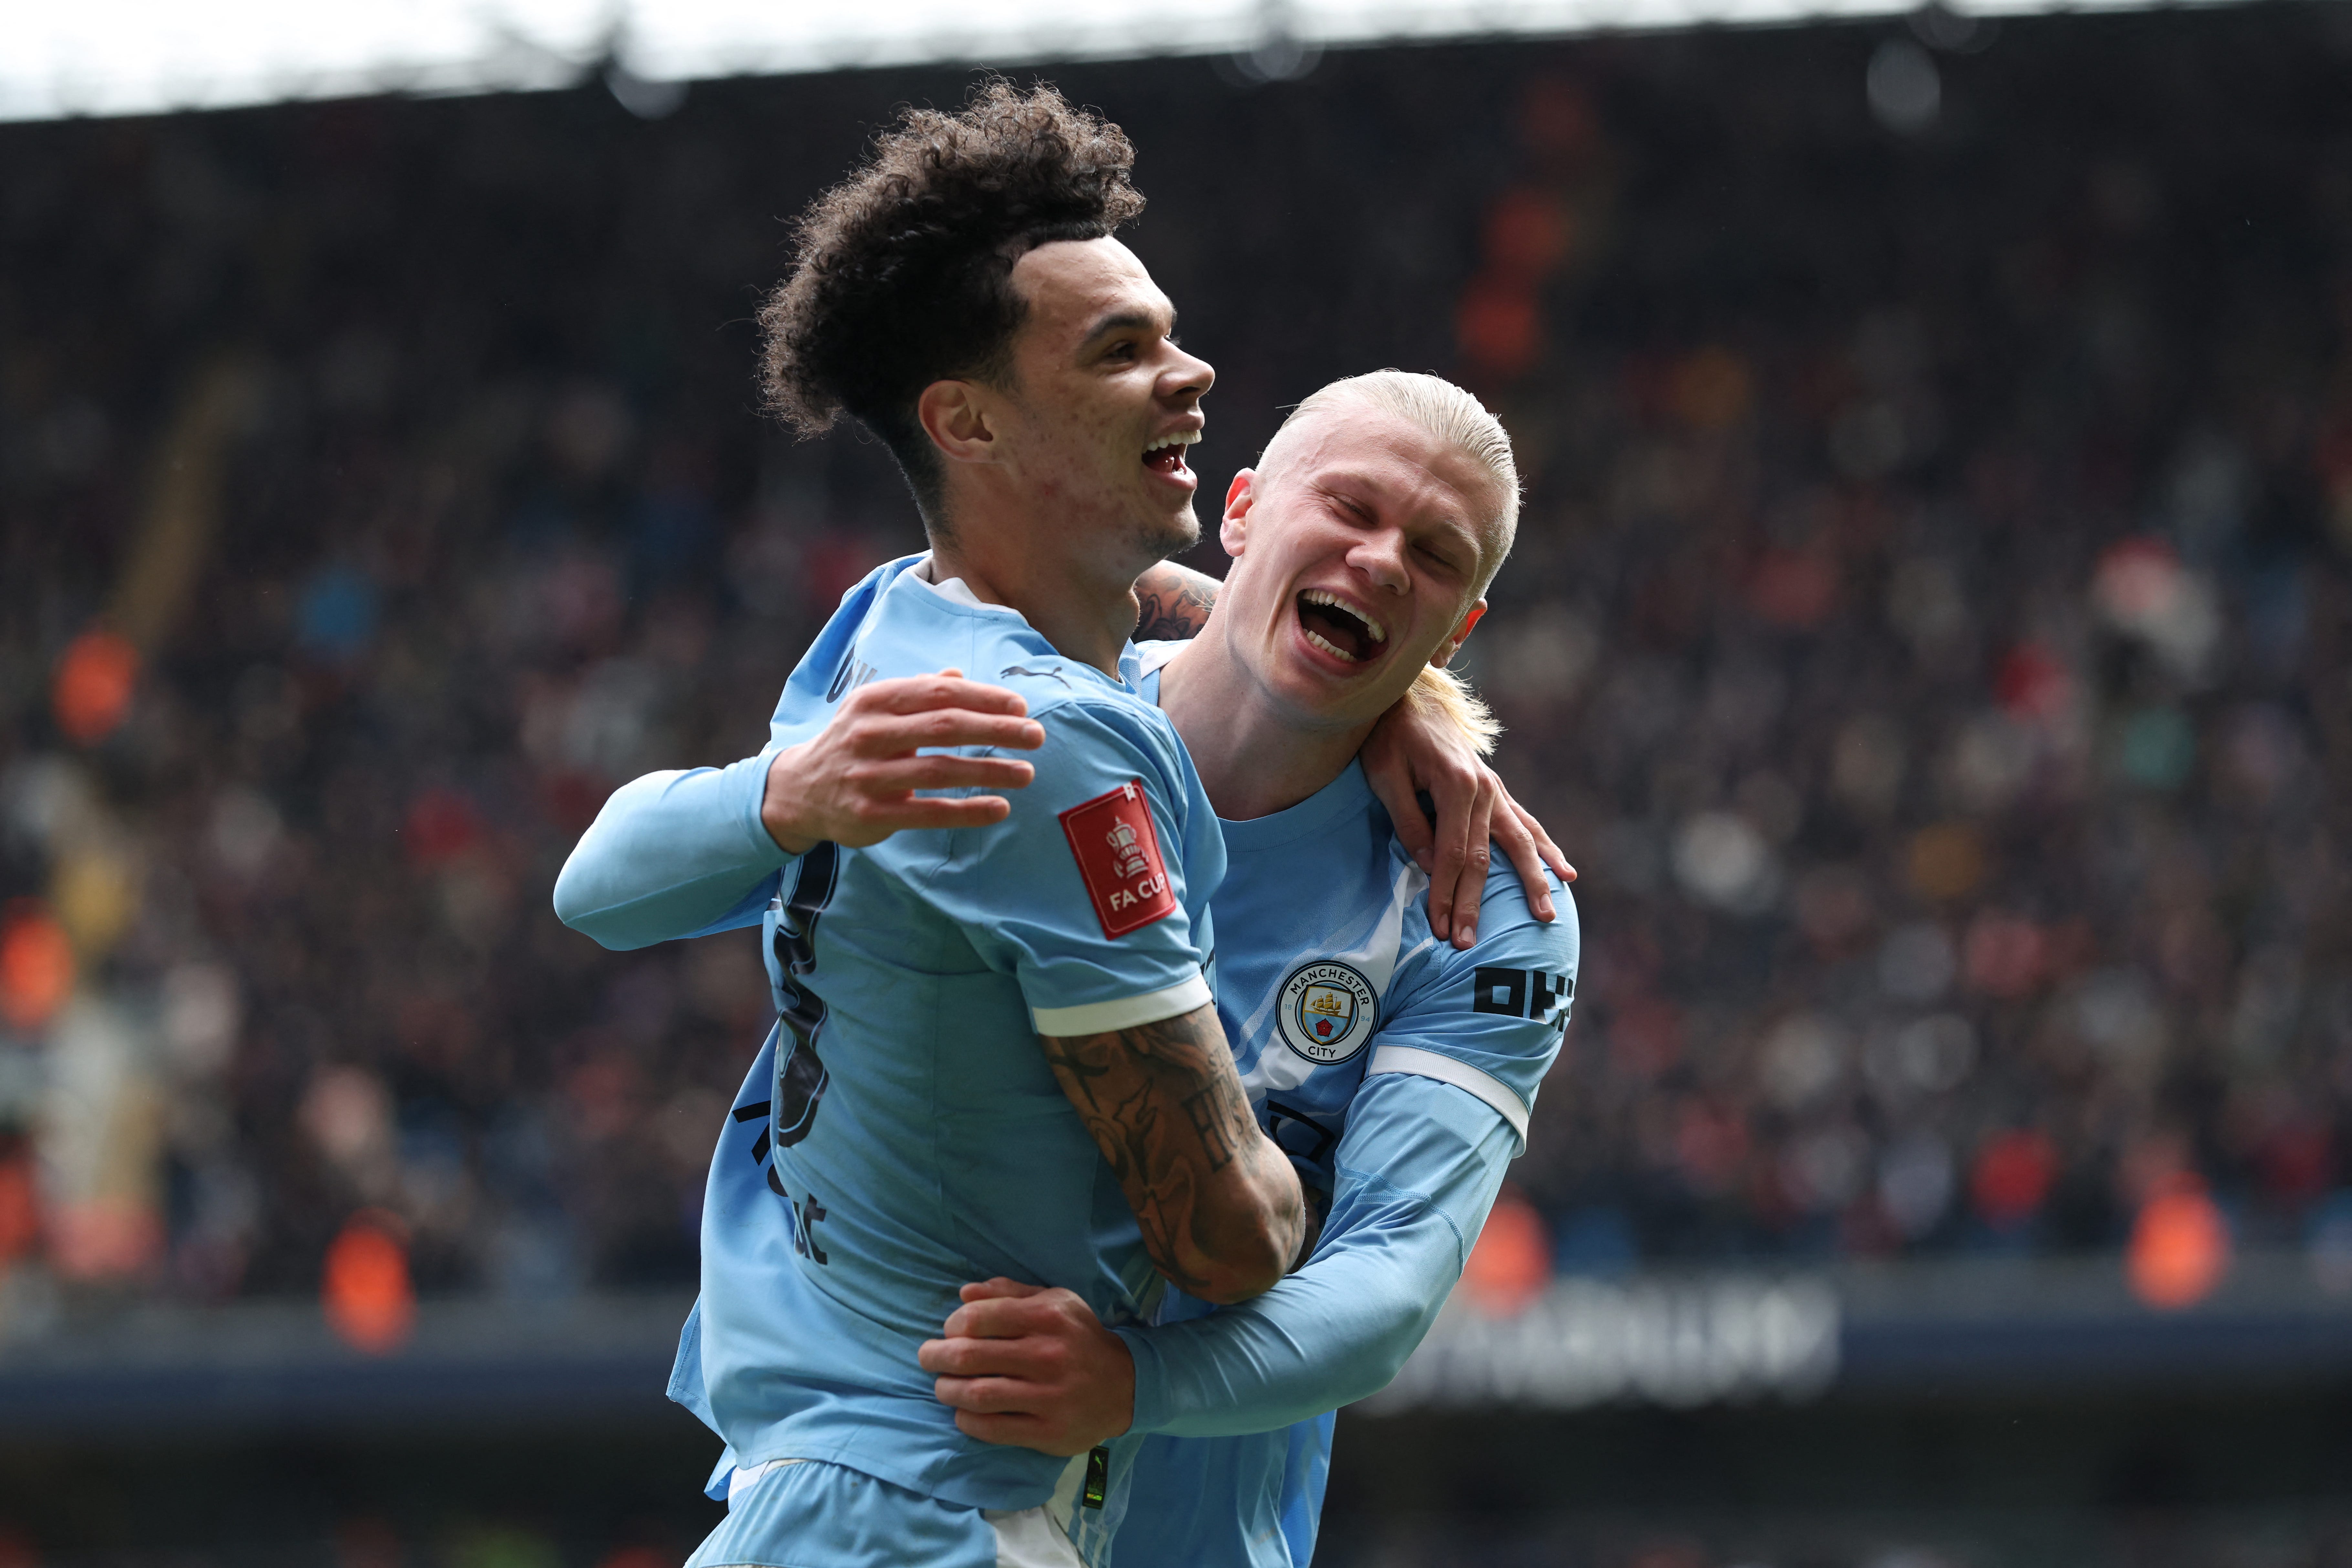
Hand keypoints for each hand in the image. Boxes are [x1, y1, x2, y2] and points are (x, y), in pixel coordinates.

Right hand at [760, 670, 1043, 853]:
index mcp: (874, 701)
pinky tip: (1000, 808)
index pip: (938, 693)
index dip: (983, 698)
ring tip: (1027, 773)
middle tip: (1036, 736)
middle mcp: (869, 734)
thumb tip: (958, 676)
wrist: (800, 790)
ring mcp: (869, 776)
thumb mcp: (876, 709)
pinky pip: (928, 812)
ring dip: (989, 771)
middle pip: (944, 727)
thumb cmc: (853, 743)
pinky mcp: (871, 814)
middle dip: (996, 730)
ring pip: (940, 770)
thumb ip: (917, 692)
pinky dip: (967, 811)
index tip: (1020, 706)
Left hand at [918, 1279, 1136, 1456]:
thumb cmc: (1078, 1338)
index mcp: (1046, 1317)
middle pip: (969, 1356)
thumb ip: (1008, 1293)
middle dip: (936, 1357)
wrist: (1124, 1386)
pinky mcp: (1048, 1432)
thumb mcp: (1053, 1302)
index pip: (978, 1317)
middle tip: (928, 1358)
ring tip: (942, 1386)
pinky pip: (993, 1428)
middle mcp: (1047, 1355)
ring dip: (947, 1390)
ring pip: (977, 1394)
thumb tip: (963, 1294)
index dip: (952, 1324)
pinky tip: (963, 1411)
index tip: (949, 1331)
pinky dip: (968, 1420)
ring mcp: (1048, 1397)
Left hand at [1362, 706, 1573, 949]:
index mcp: (1455, 786)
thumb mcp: (1386, 775)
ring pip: (1518, 843)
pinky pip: (1527, 824)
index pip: (1450, 854)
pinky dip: (1546, 849)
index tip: (1441, 929)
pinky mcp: (1498, 791)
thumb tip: (1430, 866)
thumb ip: (1409, 821)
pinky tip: (1566, 873)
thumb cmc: (1391, 737)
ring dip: (1531, 882)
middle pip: (1482, 858)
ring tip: (1545, 916)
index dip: (1445, 893)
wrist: (1411, 698)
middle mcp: (1484, 790)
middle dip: (1474, 903)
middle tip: (1468, 944)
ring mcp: (1496, 790)